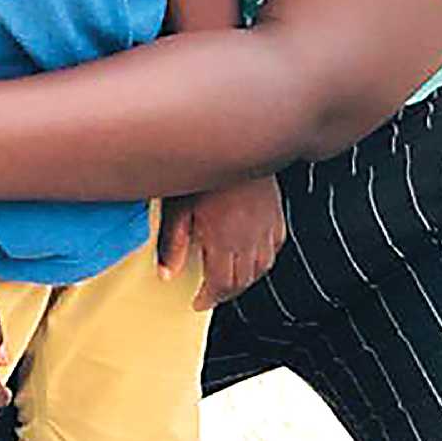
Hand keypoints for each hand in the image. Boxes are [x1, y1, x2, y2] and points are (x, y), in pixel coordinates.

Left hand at [158, 176, 285, 309]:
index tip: (198, 302)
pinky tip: (252, 255)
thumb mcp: (177, 206)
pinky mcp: (275, 212)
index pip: (221, 283)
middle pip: (243, 280)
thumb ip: (173, 243)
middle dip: (226, 293)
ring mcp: (265, 224)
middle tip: (211, 295)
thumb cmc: (202, 168)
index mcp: (224, 238)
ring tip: (229, 281)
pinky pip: (275, 245)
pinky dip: (264, 258)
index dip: (209, 298)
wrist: (236, 137)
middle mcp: (249, 236)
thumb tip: (166, 273)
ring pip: (262, 266)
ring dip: (246, 279)